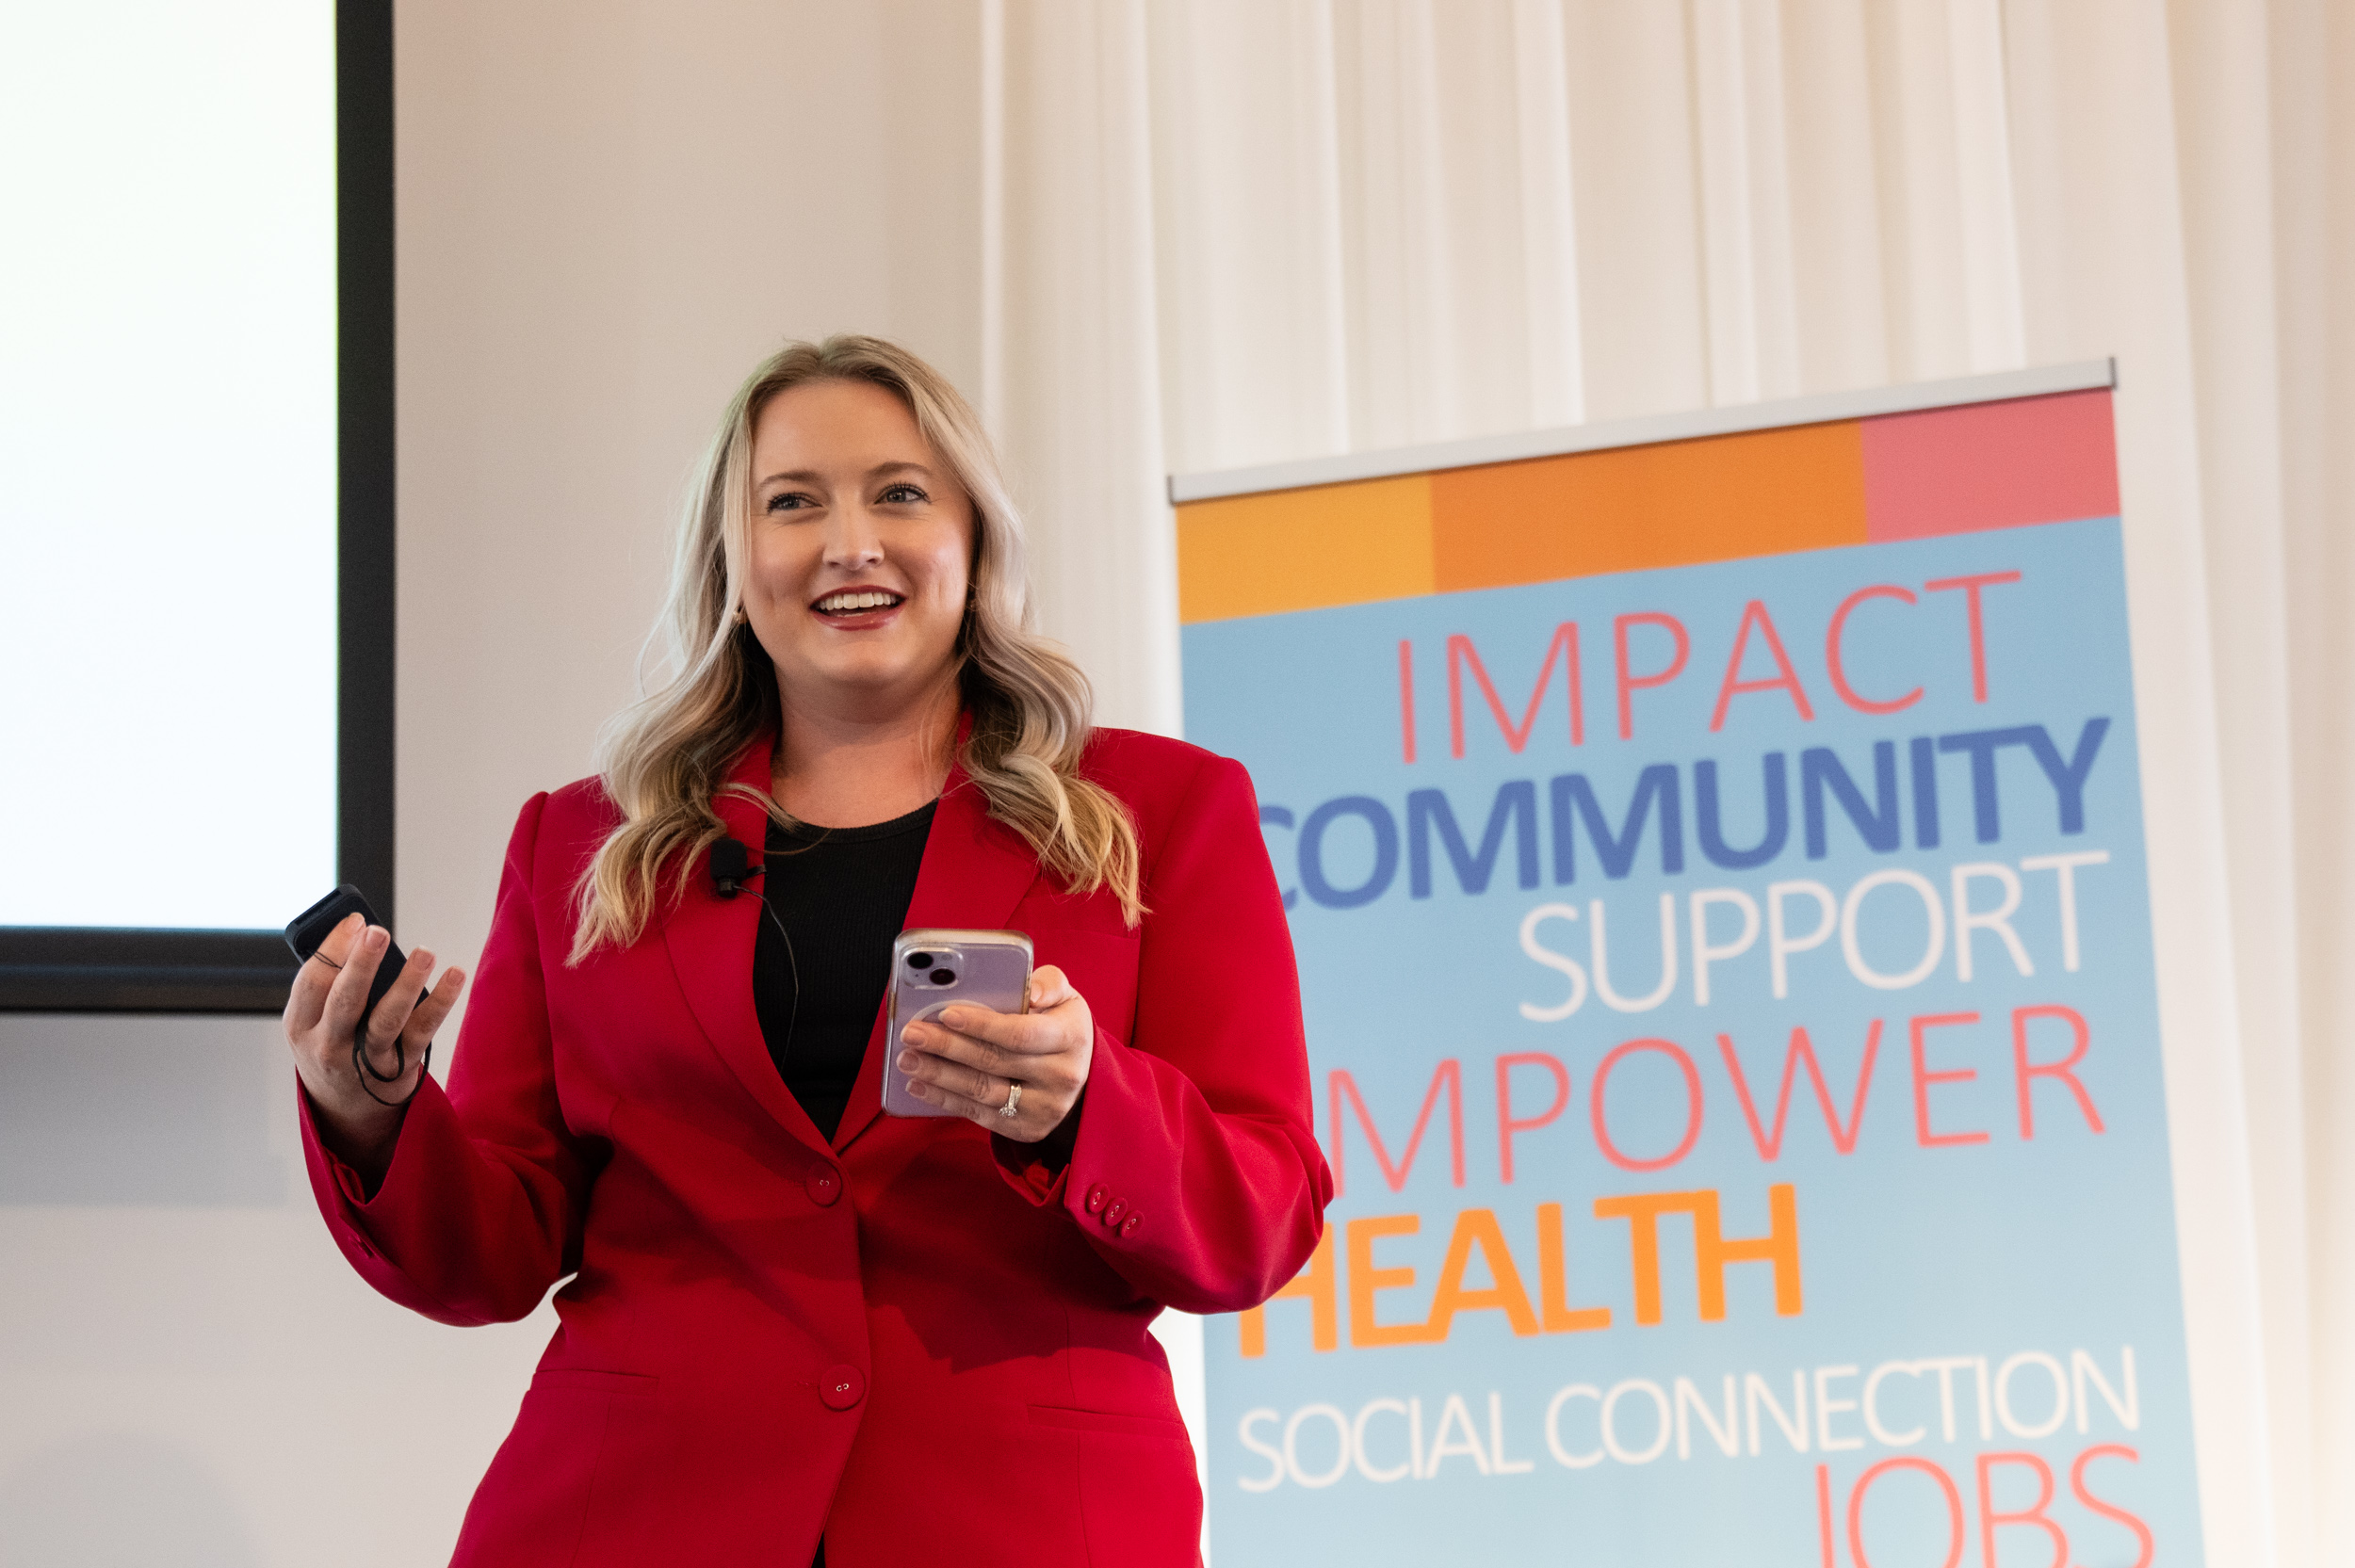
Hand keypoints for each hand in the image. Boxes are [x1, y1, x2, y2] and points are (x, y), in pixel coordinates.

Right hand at [283, 913, 466, 1178]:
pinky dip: (440, 1003)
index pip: (313, 983)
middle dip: (361, 965)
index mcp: (301, 1026)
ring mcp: (366, 1059)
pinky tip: (455, 976)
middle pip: (345, 1001)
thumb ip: (327, 982)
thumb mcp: (311, 1021)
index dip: (334, 949)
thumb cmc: (331, 1046)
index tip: (357, 920)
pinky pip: (422, 1032)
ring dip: (407, 984)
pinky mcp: (400, 1067)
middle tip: (378, 932)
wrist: (347, 1110)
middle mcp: (330, 1045)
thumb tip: (360, 931)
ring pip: (386, 1019)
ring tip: (425, 953)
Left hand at [896, 965, 1090, 1143]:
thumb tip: (1031, 993)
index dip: (982, 1025)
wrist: (1084, 1074)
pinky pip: (980, 1115)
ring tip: (908, 1059)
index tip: (947, 1014)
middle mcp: (1062, 1077)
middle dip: (947, 1047)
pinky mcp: (1027, 1129)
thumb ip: (1049, 983)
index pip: (1020, 1033)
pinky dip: (946, 1100)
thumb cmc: (1061, 1025)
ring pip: (983, 1092)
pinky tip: (920, 1085)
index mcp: (1070, 1038)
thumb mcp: (1066, 998)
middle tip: (913, 1034)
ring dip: (939, 1076)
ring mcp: (1045, 1108)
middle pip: (994, 1063)